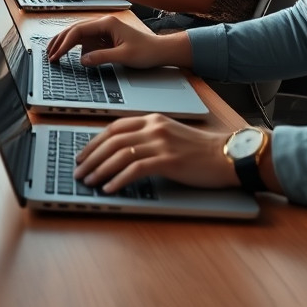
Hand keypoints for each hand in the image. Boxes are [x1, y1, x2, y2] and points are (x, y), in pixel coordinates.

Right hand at [46, 14, 172, 69]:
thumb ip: (102, 57)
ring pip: (79, 35)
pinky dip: (76, 47)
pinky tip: (70, 54)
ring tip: (54, 54)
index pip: (79, 31)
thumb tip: (82, 60)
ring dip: (66, 44)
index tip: (56, 55)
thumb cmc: (146, 51)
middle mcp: (102, 23)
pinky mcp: (105, 38)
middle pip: (75, 30)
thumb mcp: (124, 56)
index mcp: (106, 23)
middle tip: (49, 53)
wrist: (160, 51)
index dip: (65, 43)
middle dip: (60, 41)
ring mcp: (103, 30)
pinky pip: (87, 41)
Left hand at [73, 114, 234, 192]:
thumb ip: (147, 137)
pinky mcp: (168, 161)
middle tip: (79, 170)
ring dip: (100, 169)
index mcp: (151, 119)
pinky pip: (136, 169)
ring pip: (120, 154)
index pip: (114, 127)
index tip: (83, 154)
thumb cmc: (200, 149)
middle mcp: (153, 128)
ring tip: (89, 181)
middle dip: (91, 156)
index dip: (95, 141)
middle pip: (112, 140)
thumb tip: (120, 152)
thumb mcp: (169, 134)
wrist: (227, 155)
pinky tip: (110, 188)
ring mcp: (160, 143)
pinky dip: (119, 179)